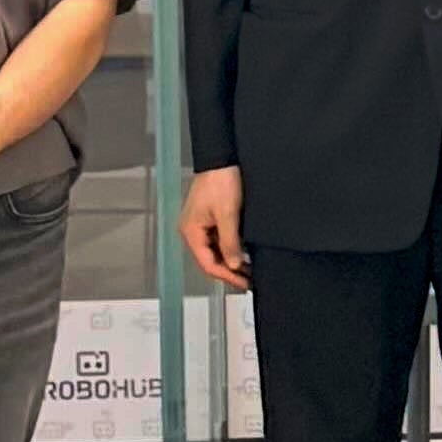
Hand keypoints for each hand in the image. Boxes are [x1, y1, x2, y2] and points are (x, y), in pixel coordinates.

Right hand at [182, 165, 249, 286]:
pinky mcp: (209, 219)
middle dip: (229, 272)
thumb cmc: (220, 181)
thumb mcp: (228, 214)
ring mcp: (200, 225)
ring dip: (230, 261)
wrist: (221, 158)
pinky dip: (230, 249)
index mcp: (191, 232)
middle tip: (249, 281)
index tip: (245, 283)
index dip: (227, 276)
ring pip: (214, 252)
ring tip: (249, 270)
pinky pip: (218, 241)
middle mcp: (192, 231)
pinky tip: (244, 254)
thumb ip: (230, 242)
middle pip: (210, 260)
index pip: (208, 264)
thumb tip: (234, 265)